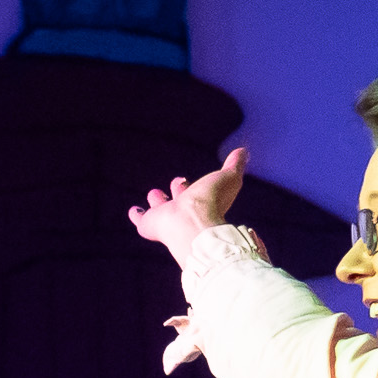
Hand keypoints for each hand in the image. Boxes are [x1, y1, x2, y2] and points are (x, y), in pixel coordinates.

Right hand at [128, 148, 246, 249]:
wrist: (192, 222)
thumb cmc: (212, 202)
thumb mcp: (229, 178)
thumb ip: (235, 165)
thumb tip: (243, 151)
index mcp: (202, 202)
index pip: (198, 192)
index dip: (196, 186)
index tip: (190, 179)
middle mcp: (185, 211)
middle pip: (180, 199)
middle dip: (179, 190)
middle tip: (179, 182)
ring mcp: (166, 219)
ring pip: (160, 208)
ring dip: (158, 201)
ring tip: (154, 194)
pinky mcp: (150, 225)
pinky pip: (141, 220)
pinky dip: (137, 215)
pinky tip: (134, 211)